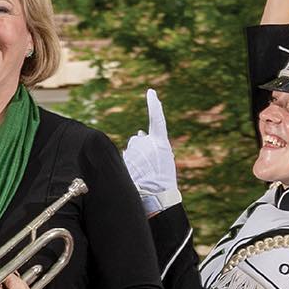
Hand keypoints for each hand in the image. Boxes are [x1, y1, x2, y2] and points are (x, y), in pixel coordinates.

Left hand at [122, 88, 179, 215]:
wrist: (157, 196)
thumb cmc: (163, 180)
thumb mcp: (164, 159)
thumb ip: (152, 144)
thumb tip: (138, 133)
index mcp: (161, 142)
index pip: (157, 119)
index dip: (154, 105)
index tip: (151, 92)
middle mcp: (147, 143)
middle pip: (139, 139)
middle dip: (141, 149)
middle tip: (149, 166)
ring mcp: (135, 150)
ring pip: (131, 149)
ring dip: (134, 158)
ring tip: (144, 173)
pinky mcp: (125, 159)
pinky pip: (124, 158)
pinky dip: (127, 164)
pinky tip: (135, 175)